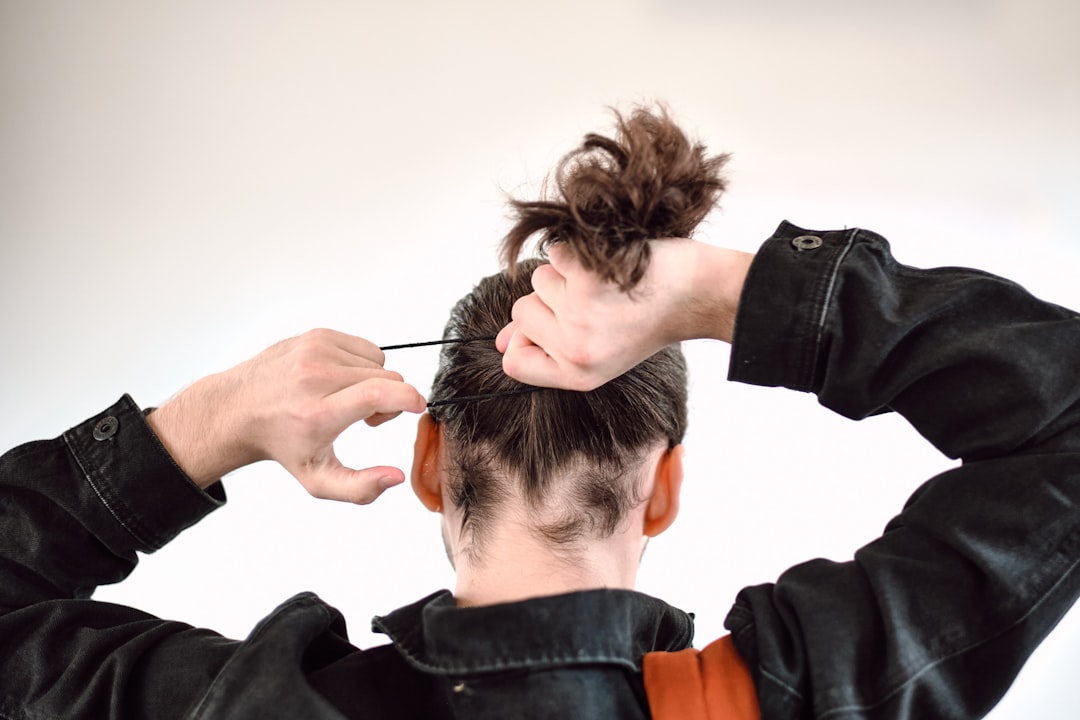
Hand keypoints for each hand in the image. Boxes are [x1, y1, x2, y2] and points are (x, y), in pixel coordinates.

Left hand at [148, 329, 425, 503]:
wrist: (240, 409)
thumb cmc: (282, 444)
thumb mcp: (318, 480)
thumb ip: (360, 488)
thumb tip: (396, 477)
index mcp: (319, 413)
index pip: (378, 392)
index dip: (408, 398)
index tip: (418, 406)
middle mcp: (316, 376)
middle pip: (387, 378)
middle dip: (389, 399)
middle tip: (364, 418)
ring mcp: (316, 350)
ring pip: (379, 362)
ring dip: (374, 381)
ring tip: (348, 398)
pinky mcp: (317, 335)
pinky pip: (365, 347)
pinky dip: (361, 364)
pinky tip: (340, 380)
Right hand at [496, 240, 752, 389]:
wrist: (697, 294)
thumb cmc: (650, 321)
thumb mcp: (600, 354)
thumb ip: (548, 351)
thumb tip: (503, 341)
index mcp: (577, 375)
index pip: (515, 363)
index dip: (525, 340)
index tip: (551, 326)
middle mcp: (575, 348)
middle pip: (521, 313)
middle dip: (551, 300)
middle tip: (597, 303)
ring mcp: (578, 310)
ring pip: (538, 280)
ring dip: (566, 275)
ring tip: (606, 284)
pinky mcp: (586, 275)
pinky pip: (556, 254)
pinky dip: (577, 252)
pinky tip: (607, 265)